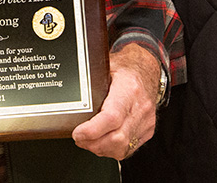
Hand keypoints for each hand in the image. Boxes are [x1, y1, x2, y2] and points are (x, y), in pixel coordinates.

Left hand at [71, 43, 160, 159]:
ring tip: (88, 140)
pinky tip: (102, 142)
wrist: (148, 71)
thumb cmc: (126, 69)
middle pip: (116, 138)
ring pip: (121, 148)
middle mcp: (140, 107)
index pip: (111, 117)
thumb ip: (91, 81)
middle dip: (92, 144)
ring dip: (101, 149)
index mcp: (129, 89)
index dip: (92, 130)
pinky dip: (111, 149)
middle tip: (79, 137)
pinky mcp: (147, 131)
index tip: (77, 133)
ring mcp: (145, 121)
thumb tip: (68, 85)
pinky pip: (127, 149)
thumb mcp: (107, 68)